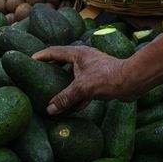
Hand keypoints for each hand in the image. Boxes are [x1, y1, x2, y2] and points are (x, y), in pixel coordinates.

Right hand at [32, 46, 146, 114]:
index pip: (54, 51)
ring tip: (53, 92)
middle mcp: (85, 58)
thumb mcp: (82, 88)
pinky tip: (73, 107)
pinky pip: (84, 88)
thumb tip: (50, 109)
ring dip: (65, 84)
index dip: (41, 56)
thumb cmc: (107, 78)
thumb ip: (65, 97)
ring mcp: (93, 69)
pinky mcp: (100, 80)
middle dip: (52, 69)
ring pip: (74, 76)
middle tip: (40, 75)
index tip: (30, 60)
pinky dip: (78, 96)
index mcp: (78, 54)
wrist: (132, 81)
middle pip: (64, 62)